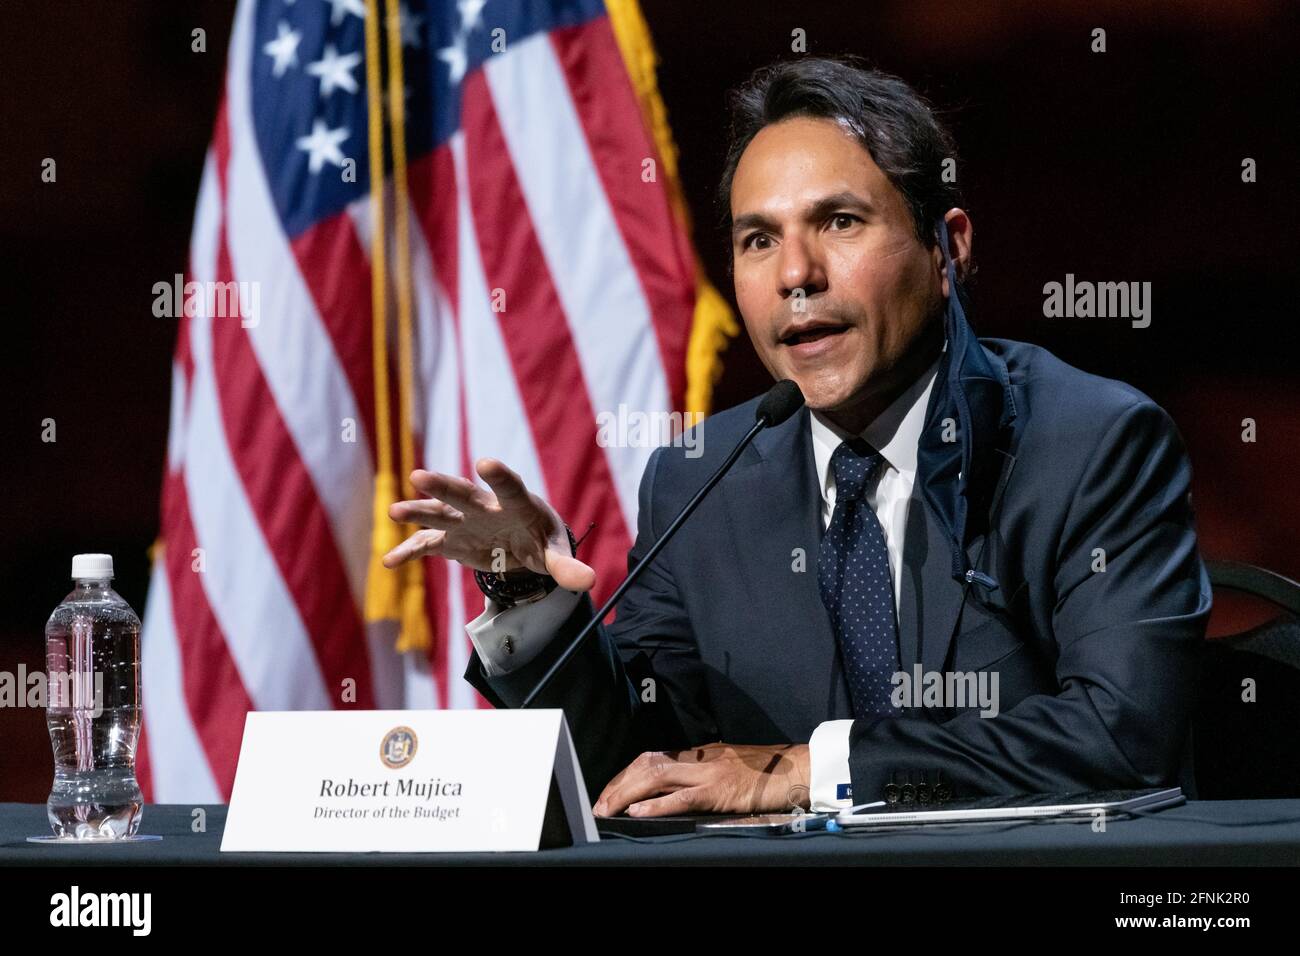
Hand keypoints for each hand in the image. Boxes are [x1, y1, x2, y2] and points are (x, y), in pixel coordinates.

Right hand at [381, 459, 596, 591]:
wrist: (525, 543)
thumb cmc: (543, 540)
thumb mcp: (556, 552)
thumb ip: (566, 566)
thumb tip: (588, 581)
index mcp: (518, 504)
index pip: (510, 488)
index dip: (500, 477)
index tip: (487, 463)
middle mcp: (486, 507)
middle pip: (464, 495)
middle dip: (443, 486)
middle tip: (419, 476)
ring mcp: (466, 522)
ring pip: (439, 513)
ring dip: (418, 511)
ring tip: (394, 511)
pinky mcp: (452, 540)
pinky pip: (427, 544)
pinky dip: (409, 552)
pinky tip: (389, 562)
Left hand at [592, 743, 810, 816]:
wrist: (800, 768)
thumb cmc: (769, 773)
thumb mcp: (731, 767)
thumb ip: (705, 775)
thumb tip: (677, 792)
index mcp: (701, 754)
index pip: (652, 759)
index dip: (626, 775)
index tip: (609, 792)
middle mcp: (700, 759)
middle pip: (647, 764)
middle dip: (618, 784)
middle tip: (598, 804)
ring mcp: (709, 772)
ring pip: (656, 777)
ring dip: (626, 794)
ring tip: (607, 809)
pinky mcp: (721, 791)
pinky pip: (682, 797)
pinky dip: (656, 806)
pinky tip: (638, 813)